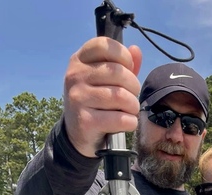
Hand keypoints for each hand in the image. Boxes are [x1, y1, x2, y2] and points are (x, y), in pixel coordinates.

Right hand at [63, 37, 142, 157]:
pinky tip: (127, 123)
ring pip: (121, 96)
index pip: (105, 45)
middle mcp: (75, 76)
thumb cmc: (96, 103)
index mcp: (79, 60)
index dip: (124, 57)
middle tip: (132, 96)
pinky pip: (120, 119)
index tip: (128, 71)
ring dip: (133, 106)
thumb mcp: (105, 80)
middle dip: (134, 86)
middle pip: (118, 72)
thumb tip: (136, 50)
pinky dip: (130, 123)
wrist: (78, 134)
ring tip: (130, 110)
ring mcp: (78, 98)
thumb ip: (123, 65)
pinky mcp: (85, 121)